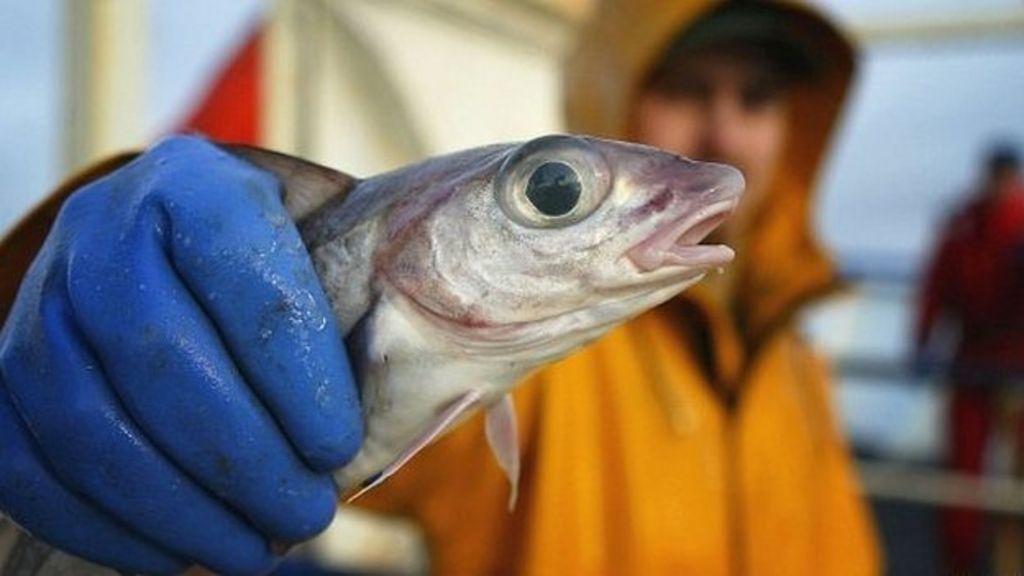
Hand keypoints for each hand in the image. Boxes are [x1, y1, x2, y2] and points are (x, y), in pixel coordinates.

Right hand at [0, 136, 361, 574]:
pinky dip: (104, 525)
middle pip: (158, 353)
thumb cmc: (285, 263)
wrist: (181, 251)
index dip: (295, 372)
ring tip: (255, 550)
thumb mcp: (333, 247)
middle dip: (240, 456)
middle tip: (306, 514)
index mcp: (198, 182)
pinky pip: (28, 464)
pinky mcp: (6, 376)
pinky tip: (174, 554)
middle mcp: (104, 227)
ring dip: (178, 506)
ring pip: (89, 421)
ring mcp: (41, 299)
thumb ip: (368, 296)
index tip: (338, 447)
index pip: (244, 271)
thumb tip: (427, 391)